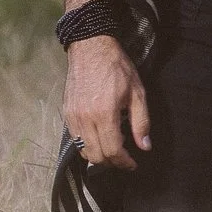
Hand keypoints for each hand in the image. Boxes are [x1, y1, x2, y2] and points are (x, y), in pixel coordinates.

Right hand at [64, 35, 149, 169]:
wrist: (91, 47)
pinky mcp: (66, 112)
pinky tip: (98, 137)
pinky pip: (75, 139)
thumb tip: (145, 146)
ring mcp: (72, 116)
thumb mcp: (137, 92)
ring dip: (98, 155)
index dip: (124, 162)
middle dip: (112, 162)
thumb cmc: (116, 67)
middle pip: (96, 155)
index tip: (133, 164)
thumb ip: (141, 122)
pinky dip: (87, 145)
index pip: (113, 150)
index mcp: (104, 113)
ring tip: (112, 148)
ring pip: (83, 150)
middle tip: (124, 157)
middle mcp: (85, 118)